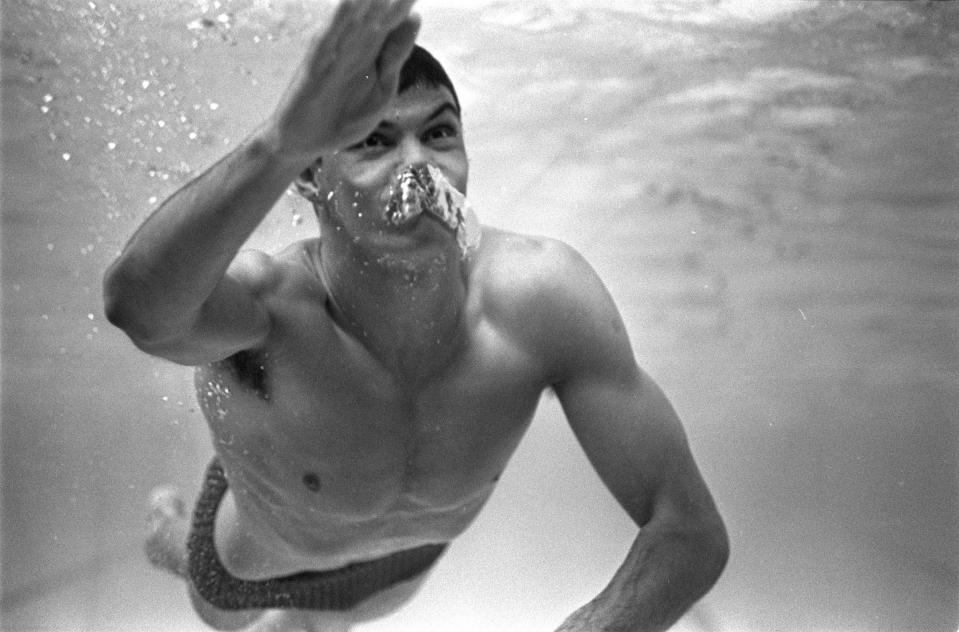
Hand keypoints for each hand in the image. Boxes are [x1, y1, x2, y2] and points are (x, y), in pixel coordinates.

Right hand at [266, 0, 420, 162]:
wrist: (308, 144)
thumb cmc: (346, 115)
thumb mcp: (382, 89)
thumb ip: (395, 55)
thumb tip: (416, 17)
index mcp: (370, 53)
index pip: (392, 22)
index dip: (403, 5)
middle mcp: (350, 48)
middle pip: (373, 17)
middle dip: (386, 0)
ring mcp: (331, 58)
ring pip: (351, 24)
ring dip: (364, 2)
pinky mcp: (313, 71)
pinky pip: (326, 45)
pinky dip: (337, 25)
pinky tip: (348, 6)